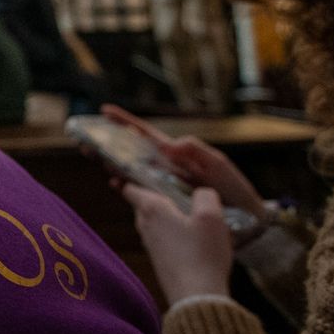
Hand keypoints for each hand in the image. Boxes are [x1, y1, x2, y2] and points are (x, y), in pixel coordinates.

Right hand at [102, 106, 264, 214]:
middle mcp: (167, 168)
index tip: (106, 111)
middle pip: (132, 151)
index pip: (147, 135)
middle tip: (85, 138)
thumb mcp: (219, 166)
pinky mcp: (166, 202)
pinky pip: (140, 190)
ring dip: (111, 162)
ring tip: (92, 155)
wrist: (248, 221)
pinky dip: (125, 185)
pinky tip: (115, 183)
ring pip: (132, 170)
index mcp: (177, 155)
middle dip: (109, 142)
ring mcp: (164, 184)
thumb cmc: (236, 190)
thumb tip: (169, 143)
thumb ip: (197, 152)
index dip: (127, 122)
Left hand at [119, 183, 234, 304]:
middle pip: (142, 204)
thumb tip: (201, 193)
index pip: (131, 188)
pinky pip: (161, 239)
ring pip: (152, 222)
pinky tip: (189, 237)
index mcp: (152, 209)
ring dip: (163, 215)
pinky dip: (170, 232)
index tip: (121, 172)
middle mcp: (145, 226)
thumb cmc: (202, 253)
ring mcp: (150, 245)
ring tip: (184, 210)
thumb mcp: (212, 216)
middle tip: (168, 187)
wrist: (196, 296)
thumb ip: (205, 195)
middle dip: (152, 196)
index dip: (126, 178)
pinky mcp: (159, 260)